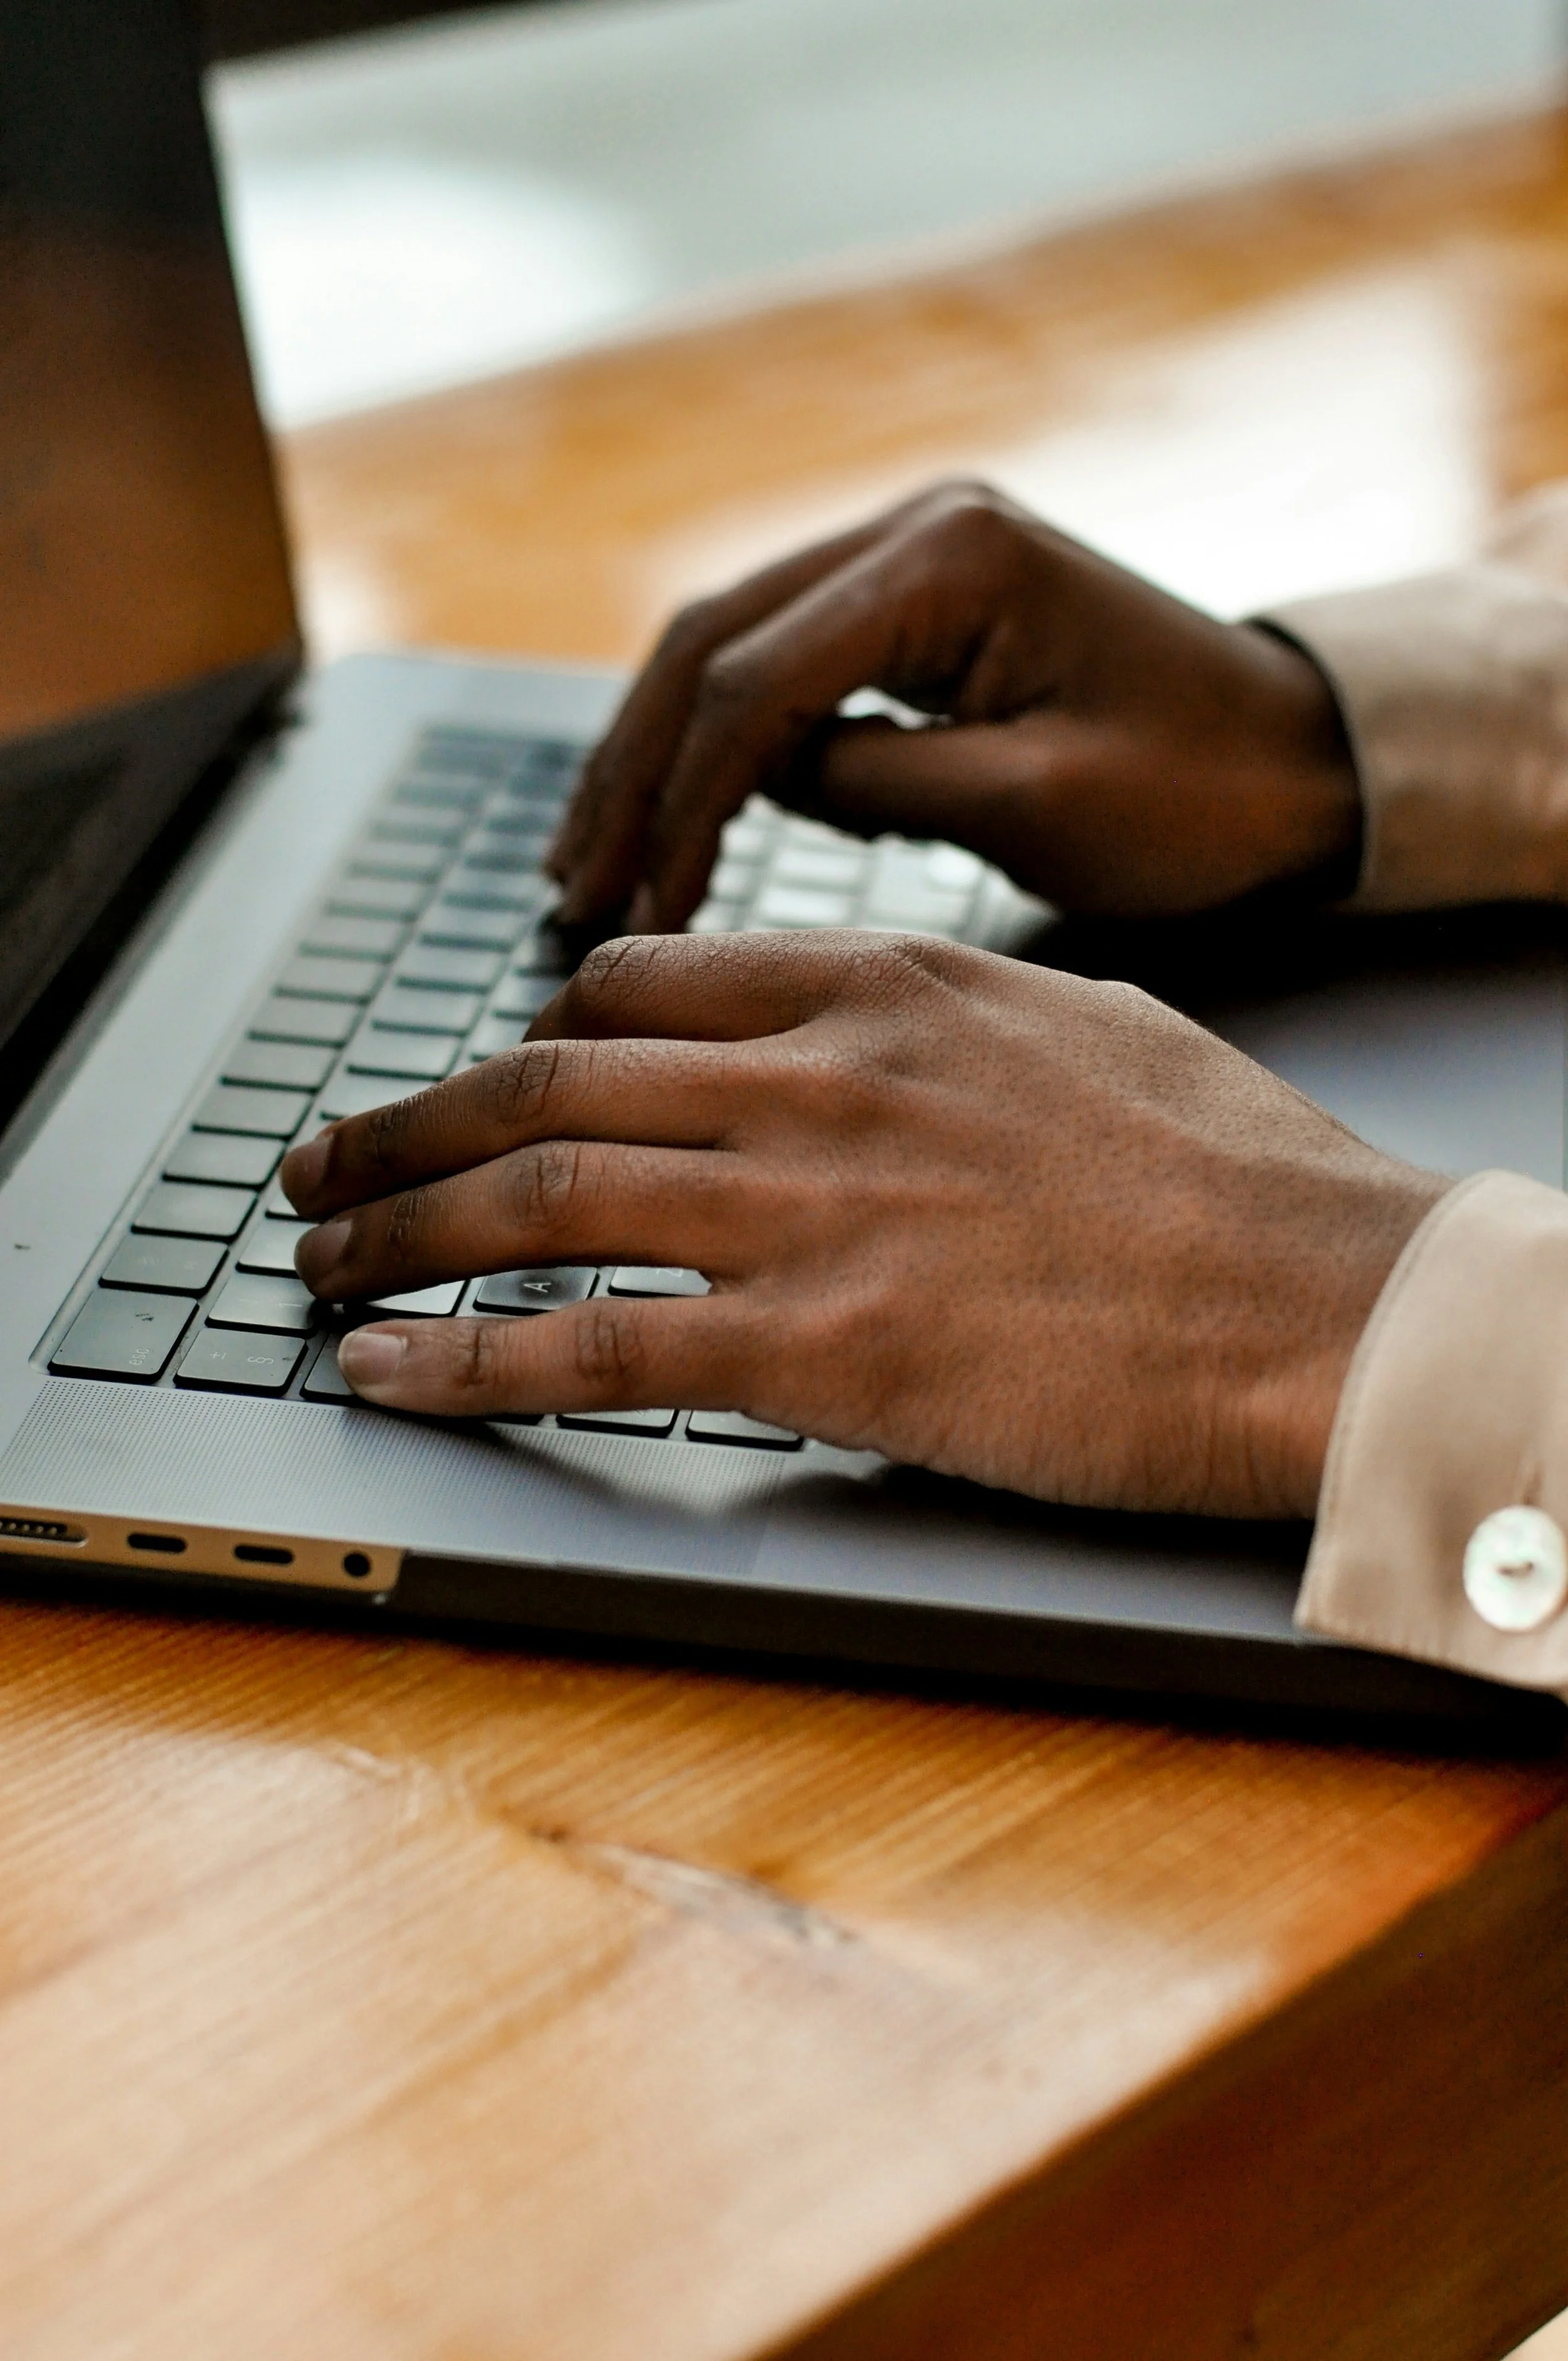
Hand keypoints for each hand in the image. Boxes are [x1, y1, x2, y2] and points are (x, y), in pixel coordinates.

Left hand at [281, 932, 1441, 1518]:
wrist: (1324, 1296)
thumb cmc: (1232, 1173)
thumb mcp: (1083, 1025)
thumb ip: (950, 1018)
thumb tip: (890, 1024)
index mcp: (879, 987)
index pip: (637, 986)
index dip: (530, 1037)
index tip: (485, 1080)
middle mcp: (815, 1076)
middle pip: (546, 1079)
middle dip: (406, 1126)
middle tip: (323, 1163)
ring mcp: (807, 1209)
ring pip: (536, 1196)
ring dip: (397, 1232)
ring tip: (315, 1263)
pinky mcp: (820, 1348)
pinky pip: (590, 1343)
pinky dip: (463, 1357)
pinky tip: (386, 1368)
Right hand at [547, 480, 1360, 933]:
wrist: (1303, 761)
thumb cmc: (1202, 792)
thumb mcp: (1040, 800)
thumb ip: (880, 783)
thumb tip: (754, 786)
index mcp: (952, 557)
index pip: (758, 680)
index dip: (681, 804)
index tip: (641, 915)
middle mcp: (916, 529)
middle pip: (711, 642)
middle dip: (634, 772)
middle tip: (571, 887)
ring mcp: (910, 560)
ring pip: (727, 650)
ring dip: (654, 758)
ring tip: (590, 865)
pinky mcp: (914, 611)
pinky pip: (782, 673)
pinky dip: (719, 752)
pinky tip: (672, 824)